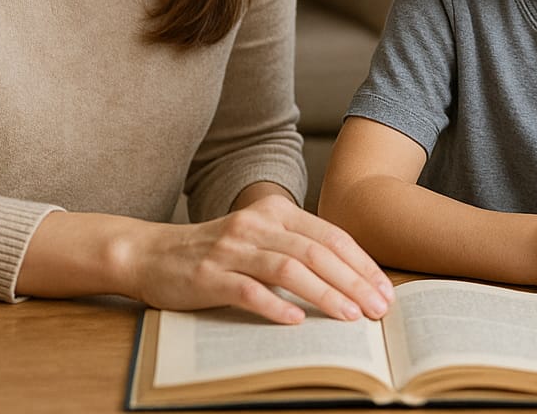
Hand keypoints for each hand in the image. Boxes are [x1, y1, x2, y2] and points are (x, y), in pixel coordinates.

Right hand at [124, 193, 394, 324]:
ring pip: (288, 269)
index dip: (361, 264)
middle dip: (353, 282)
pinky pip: (247, 290)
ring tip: (349, 316)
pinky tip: (296, 322)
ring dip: (324, 294)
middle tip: (378, 308)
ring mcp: (231, 249)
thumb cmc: (216, 252)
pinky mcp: (208, 275)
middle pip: (316, 252)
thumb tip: (351, 280)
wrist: (151, 254)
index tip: (385, 290)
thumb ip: (297, 249)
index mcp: (276, 213)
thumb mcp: (260, 240)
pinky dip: (274, 306)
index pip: (331, 236)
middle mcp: (257, 225)